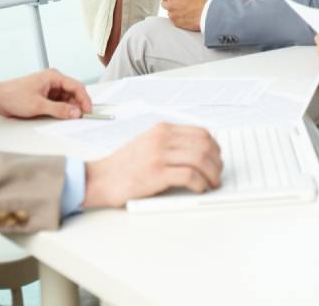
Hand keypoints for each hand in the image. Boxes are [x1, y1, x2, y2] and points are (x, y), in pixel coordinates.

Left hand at [0, 69, 92, 119]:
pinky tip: (62, 117)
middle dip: (78, 105)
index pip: (76, 86)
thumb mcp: (38, 105)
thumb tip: (75, 113)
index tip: (88, 112)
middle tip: (81, 118)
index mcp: (53, 76)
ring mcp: (49, 88)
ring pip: (67, 99)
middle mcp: (53, 80)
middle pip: (73, 92)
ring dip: (70, 108)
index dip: (84, 99)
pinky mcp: (45, 96)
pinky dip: (62, 110)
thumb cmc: (14, 96)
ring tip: (71, 119)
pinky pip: (59, 102)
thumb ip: (59, 110)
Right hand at [83, 123, 221, 208]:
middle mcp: (162, 138)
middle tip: (217, 175)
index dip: (215, 148)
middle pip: (204, 145)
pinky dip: (200, 183)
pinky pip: (189, 176)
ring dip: (212, 174)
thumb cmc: (124, 165)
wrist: (101, 178)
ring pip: (200, 159)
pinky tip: (199, 189)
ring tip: (211, 184)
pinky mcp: (157, 173)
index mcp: (162, 129)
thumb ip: (170, 143)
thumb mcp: (148, 143)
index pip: (201, 133)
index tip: (217, 159)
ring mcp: (159, 154)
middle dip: (216, 162)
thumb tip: (199, 153)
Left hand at [160, 0, 207, 31]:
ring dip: (174, 11)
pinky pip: (173, 19)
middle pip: (163, 3)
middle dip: (169, 3)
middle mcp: (170, 3)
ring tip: (184, 10)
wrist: (207, 13)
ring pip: (169, 12)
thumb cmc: (201, 0)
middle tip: (178, 3)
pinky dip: (178, 18)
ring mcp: (172, 14)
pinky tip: (186, 15)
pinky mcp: (175, 22)